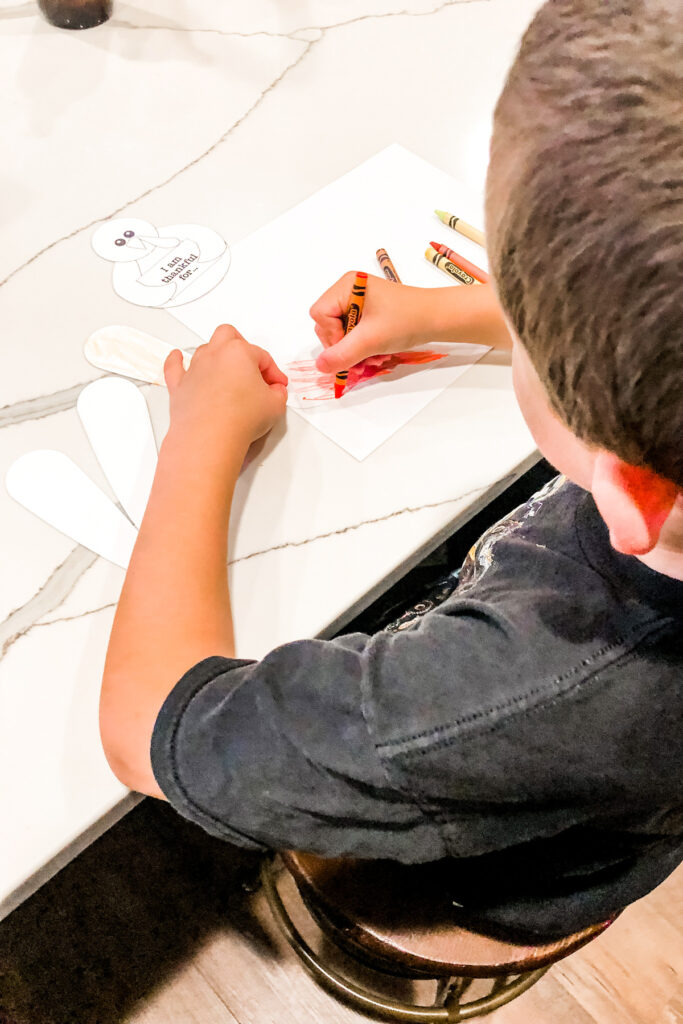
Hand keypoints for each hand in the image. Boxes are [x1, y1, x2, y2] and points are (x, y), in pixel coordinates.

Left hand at [163, 325, 287, 452]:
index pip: (262, 356)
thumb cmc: (239, 419)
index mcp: (239, 352)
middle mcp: (215, 355)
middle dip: (242, 345)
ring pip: (205, 349)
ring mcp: (195, 369)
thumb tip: (275, 393)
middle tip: (251, 363)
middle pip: (228, 336)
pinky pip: (174, 367)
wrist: (210, 438)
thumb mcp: (275, 406)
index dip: (273, 372)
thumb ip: (278, 394)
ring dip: (217, 356)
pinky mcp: (180, 386)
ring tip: (226, 371)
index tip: (277, 385)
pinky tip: (178, 357)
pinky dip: (176, 361)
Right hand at [309, 272, 437, 373]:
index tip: (352, 347)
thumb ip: (342, 355)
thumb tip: (319, 367)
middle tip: (360, 362)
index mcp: (347, 285)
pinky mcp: (368, 313)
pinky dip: (362, 348)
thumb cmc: (407, 320)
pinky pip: (353, 335)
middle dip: (344, 347)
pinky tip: (376, 354)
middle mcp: (350, 290)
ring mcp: (358, 302)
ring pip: (340, 334)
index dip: (332, 336)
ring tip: (373, 359)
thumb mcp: (371, 340)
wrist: (437, 319)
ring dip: (354, 352)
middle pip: (327, 326)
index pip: (320, 315)